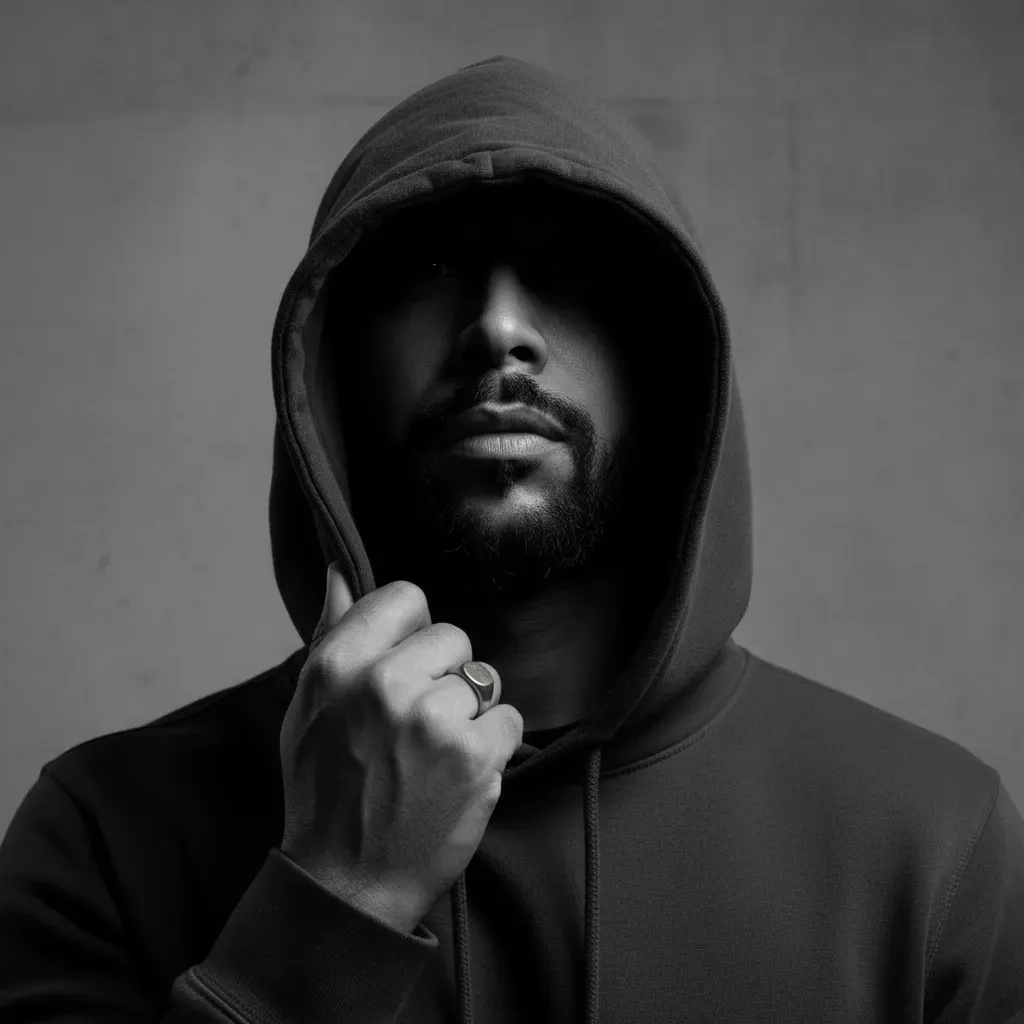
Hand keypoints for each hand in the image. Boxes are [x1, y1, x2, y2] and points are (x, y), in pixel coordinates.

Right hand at [279, 563, 523, 932]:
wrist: (346, 881)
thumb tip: (339, 571)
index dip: (412, 630)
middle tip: (418, 721)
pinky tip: (460, 772)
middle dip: (444, 674)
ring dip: (469, 713)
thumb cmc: (325, 790)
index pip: (406, 596)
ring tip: (434, 753)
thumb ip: (332, 633)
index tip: (406, 662)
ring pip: (483, 680)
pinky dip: (494, 745)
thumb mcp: (308, 706)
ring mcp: (434, 721)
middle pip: (453, 637)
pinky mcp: (476, 757)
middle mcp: (385, 684)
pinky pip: (509, 718)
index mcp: (338, 665)